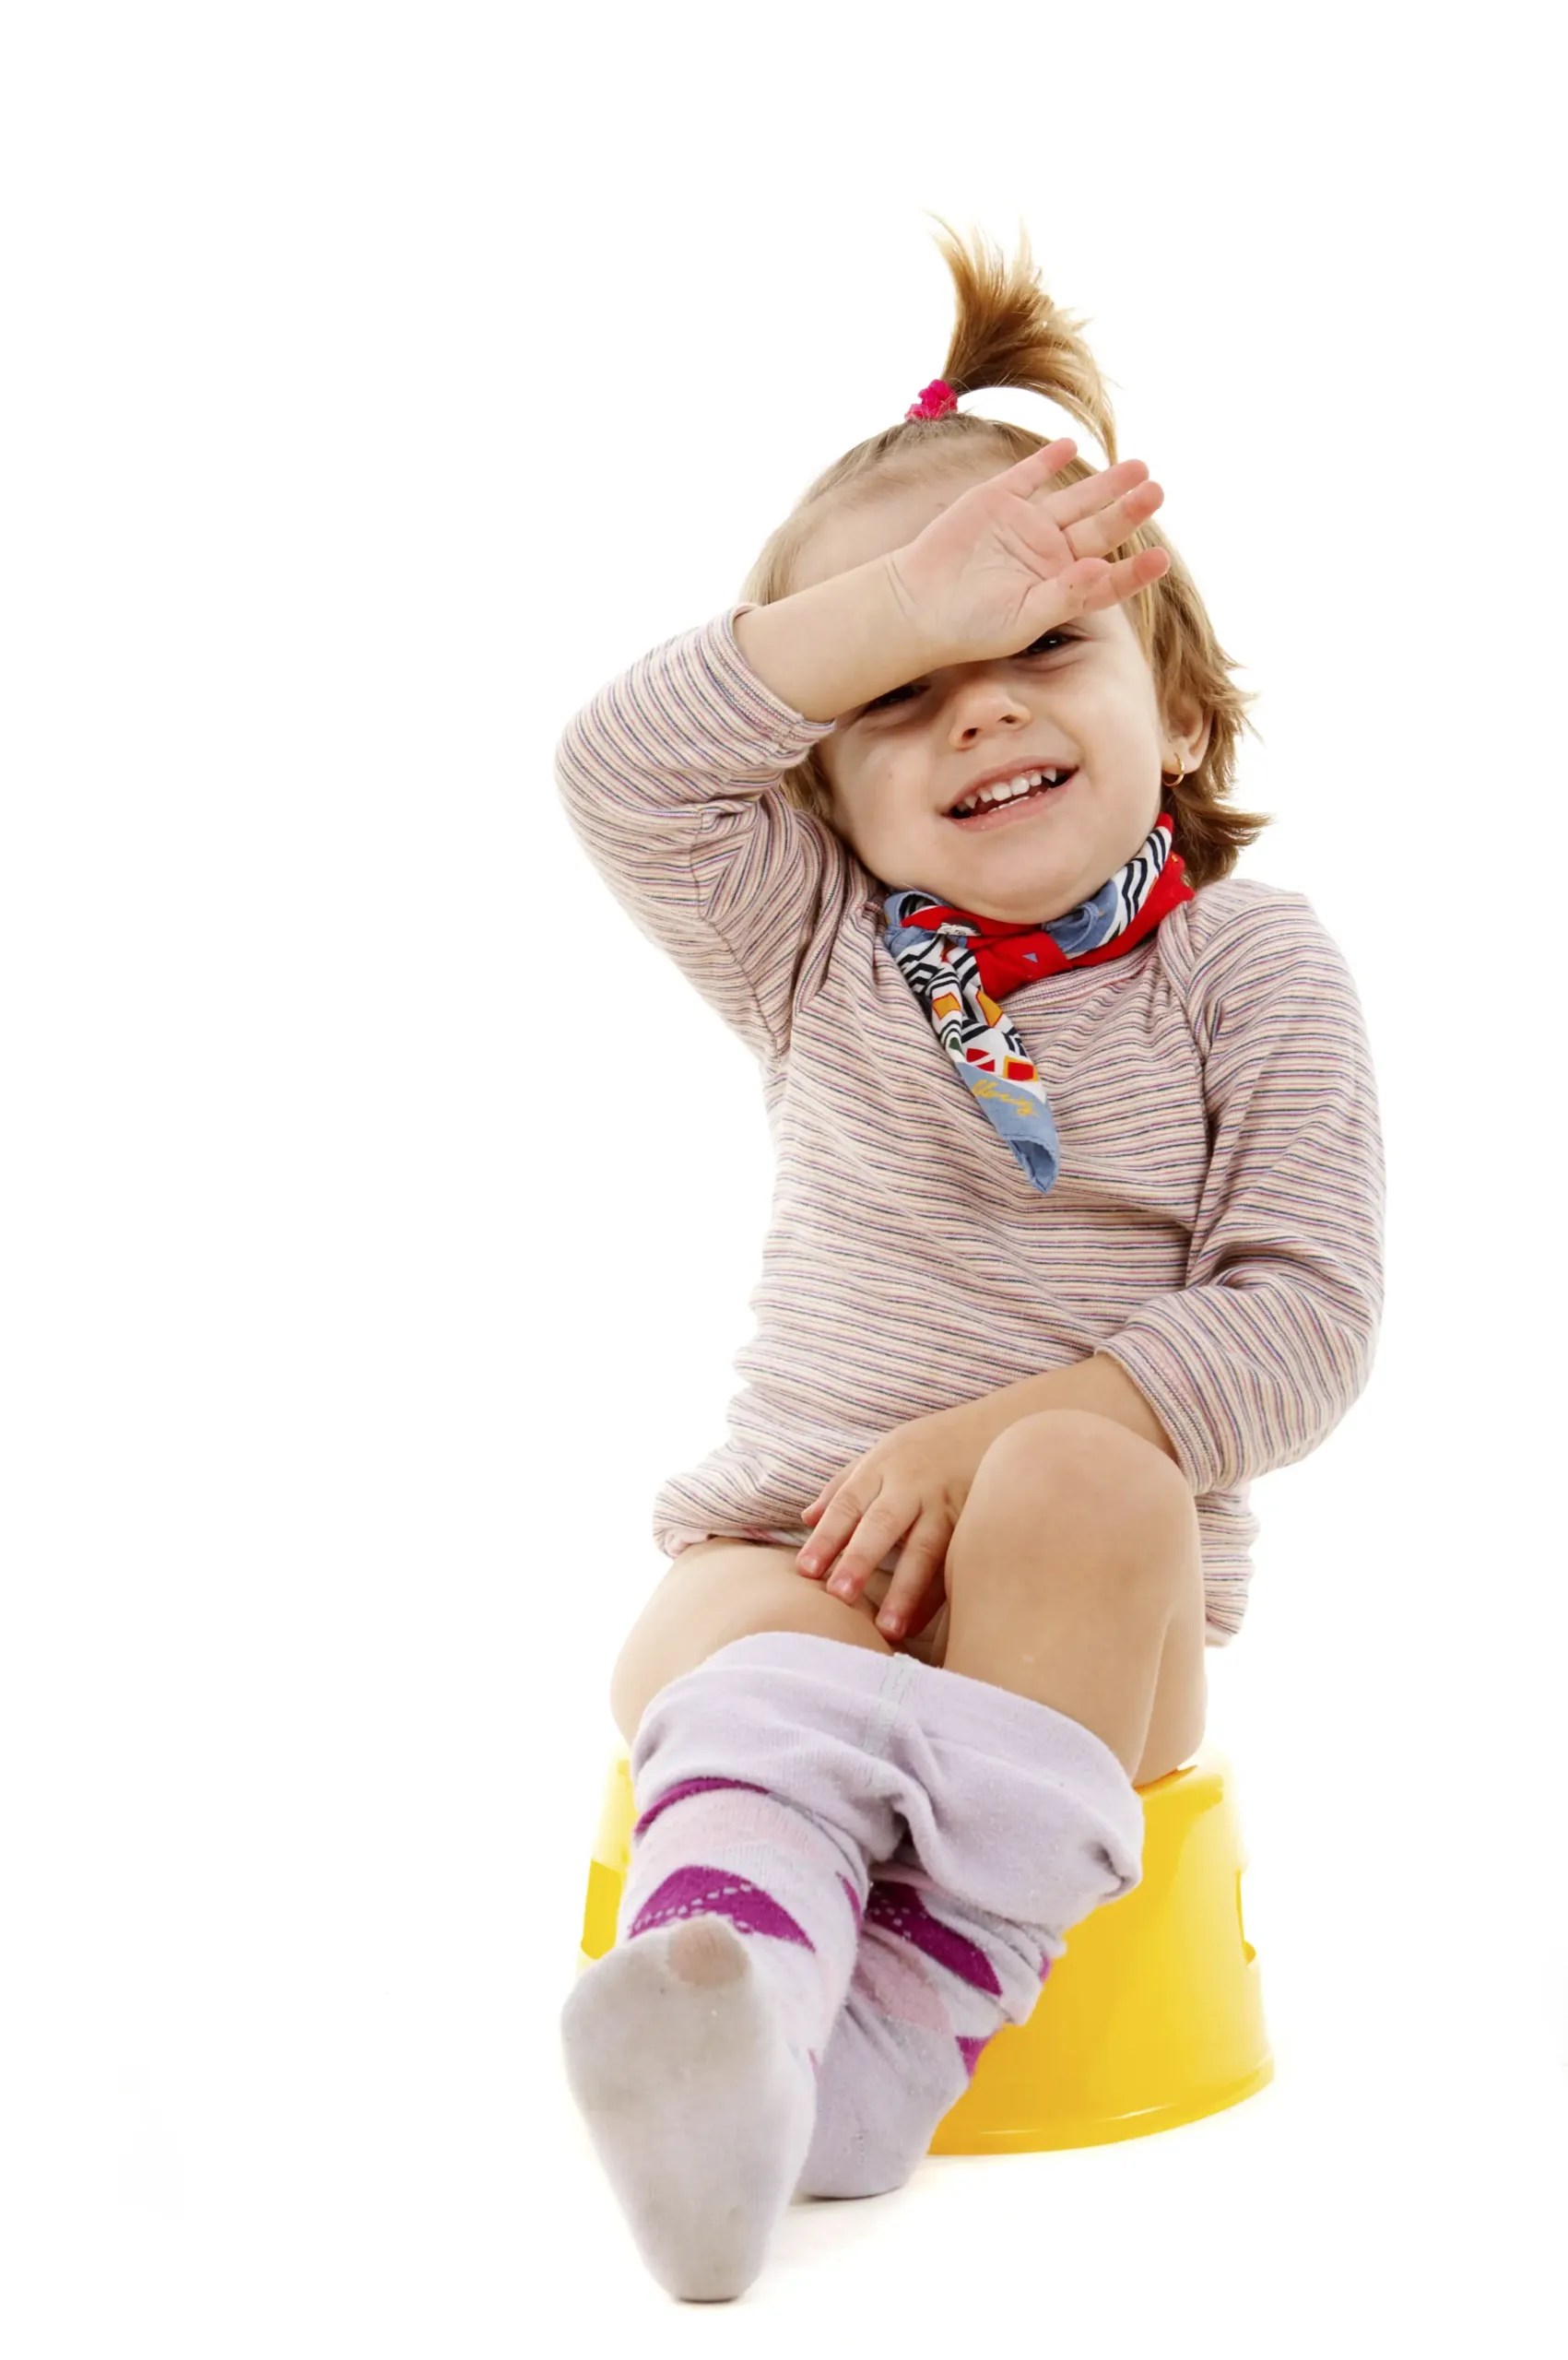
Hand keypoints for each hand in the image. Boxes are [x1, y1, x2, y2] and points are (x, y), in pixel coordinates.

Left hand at [795, 1400, 999, 1640]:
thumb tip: (807, 1519)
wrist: (999, 1424)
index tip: (806, 1570)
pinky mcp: (976, 1522)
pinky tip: (924, 1624)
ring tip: (888, 1629)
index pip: (849, 1503)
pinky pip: (956, 1562)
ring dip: (906, 1591)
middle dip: (860, 1559)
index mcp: (883, 1467)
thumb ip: (845, 1485)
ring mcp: (948, 1505)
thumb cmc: (928, 1446)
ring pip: (925, 1549)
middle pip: (883, 1524)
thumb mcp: (883, 1453)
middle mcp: (914, 1486)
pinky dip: (940, 1594)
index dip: (827, 1537)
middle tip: (838, 1596)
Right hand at [883, 436, 1170, 671]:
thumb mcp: (1021, 620)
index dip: (1135, 570)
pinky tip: (1069, 447)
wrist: (916, 606)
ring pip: (1075, 500)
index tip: (1161, 560)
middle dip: (1128, 510)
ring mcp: (1027, 524)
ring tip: (1138, 468)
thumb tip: (1101, 567)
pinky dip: (1047, 460)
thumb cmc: (970, 627)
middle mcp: (1052, 554)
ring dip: (1105, 483)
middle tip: (1156, 491)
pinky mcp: (998, 501)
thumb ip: (1064, 595)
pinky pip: (1028, 475)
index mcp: (1063, 588)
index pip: (1108, 578)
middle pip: (1099, 529)